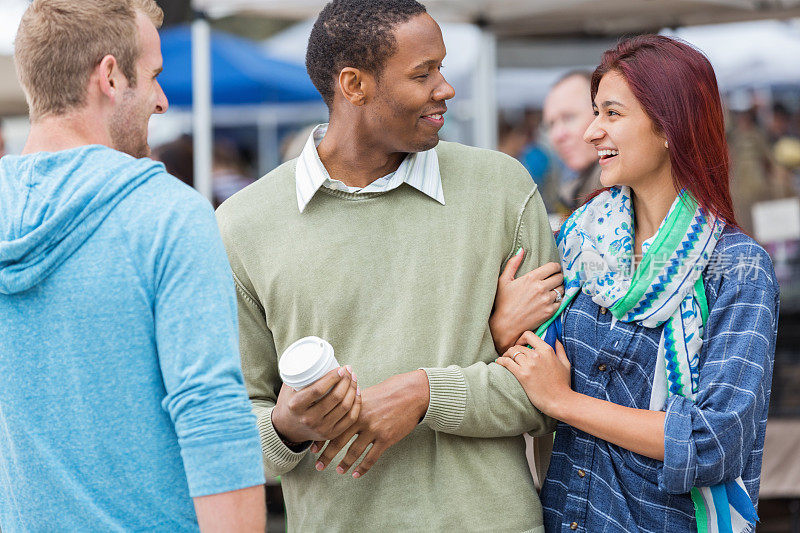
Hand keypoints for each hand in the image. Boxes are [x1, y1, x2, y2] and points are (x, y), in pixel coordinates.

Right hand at [271, 367, 360, 443]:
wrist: (286, 429)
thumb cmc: (289, 402)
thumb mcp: (289, 388)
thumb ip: (299, 374)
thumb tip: (316, 355)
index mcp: (296, 406)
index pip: (318, 390)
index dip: (333, 378)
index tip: (341, 368)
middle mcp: (309, 419)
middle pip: (335, 398)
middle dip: (346, 381)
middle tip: (349, 370)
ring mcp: (321, 429)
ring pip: (345, 407)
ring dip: (353, 390)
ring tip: (354, 379)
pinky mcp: (330, 434)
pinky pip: (350, 419)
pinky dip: (356, 404)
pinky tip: (357, 393)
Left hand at [311, 370, 428, 478]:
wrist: (411, 393)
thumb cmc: (389, 391)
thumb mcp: (367, 394)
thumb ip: (352, 405)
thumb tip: (338, 411)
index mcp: (354, 408)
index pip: (333, 425)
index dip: (322, 439)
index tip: (313, 448)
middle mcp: (361, 419)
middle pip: (339, 440)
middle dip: (327, 455)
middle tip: (318, 466)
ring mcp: (374, 430)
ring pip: (354, 452)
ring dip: (345, 464)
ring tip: (339, 471)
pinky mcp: (386, 438)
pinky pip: (371, 457)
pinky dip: (362, 468)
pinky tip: (356, 474)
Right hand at [490, 248, 563, 353]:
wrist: (506, 325)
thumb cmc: (502, 302)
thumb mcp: (503, 280)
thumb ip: (513, 263)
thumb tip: (521, 250)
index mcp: (531, 278)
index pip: (553, 267)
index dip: (555, 267)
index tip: (552, 269)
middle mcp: (541, 288)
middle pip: (560, 277)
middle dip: (558, 276)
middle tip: (553, 279)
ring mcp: (546, 300)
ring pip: (562, 289)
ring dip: (559, 288)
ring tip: (553, 289)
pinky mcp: (549, 311)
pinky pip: (561, 302)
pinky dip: (558, 300)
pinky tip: (551, 300)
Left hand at [496, 331, 571, 417]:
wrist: (559, 401)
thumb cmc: (563, 384)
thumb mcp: (565, 364)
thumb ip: (560, 350)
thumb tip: (556, 339)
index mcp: (547, 350)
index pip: (528, 335)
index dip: (521, 338)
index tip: (520, 344)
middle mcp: (537, 355)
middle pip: (518, 346)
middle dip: (513, 350)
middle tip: (510, 356)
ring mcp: (529, 365)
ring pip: (511, 353)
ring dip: (506, 355)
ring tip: (504, 359)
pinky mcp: (522, 375)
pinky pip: (507, 362)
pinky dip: (501, 361)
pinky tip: (498, 363)